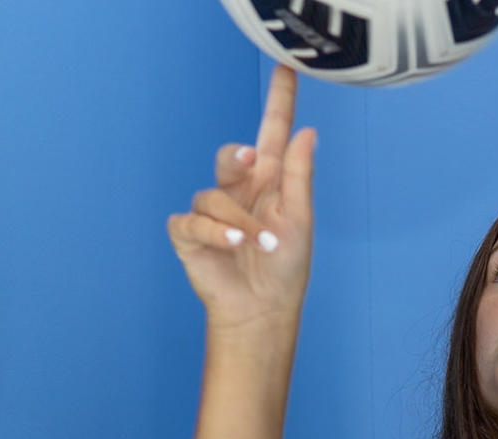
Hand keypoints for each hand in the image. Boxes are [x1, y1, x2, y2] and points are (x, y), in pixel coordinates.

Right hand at [167, 65, 316, 330]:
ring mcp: (212, 212)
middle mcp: (239, 191)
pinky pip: (192, 221)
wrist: (263, 310)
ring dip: (240, 221)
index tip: (286, 69)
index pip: (272, 134)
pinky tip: (235, 245)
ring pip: (213, 195)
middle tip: (250, 160)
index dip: (279, 101)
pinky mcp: (190, 235)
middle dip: (235, 156)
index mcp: (270, 183)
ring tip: (260, 245)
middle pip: (230, 156)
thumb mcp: (299, 221)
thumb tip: (307, 132)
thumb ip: (298, 176)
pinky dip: (215, 233)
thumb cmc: (285, 269)